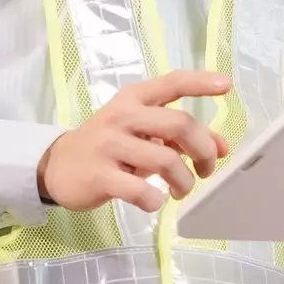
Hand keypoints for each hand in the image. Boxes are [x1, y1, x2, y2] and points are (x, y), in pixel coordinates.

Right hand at [38, 70, 231, 212]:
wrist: (58, 166)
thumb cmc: (113, 146)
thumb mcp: (145, 133)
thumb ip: (183, 136)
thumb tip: (223, 147)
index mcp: (135, 99)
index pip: (172, 83)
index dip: (200, 83)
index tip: (225, 85)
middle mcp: (122, 116)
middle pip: (180, 125)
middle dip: (204, 152)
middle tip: (206, 170)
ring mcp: (109, 145)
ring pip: (166, 161)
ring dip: (185, 182)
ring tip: (180, 190)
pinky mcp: (100, 175)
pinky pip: (141, 190)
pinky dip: (156, 200)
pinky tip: (155, 200)